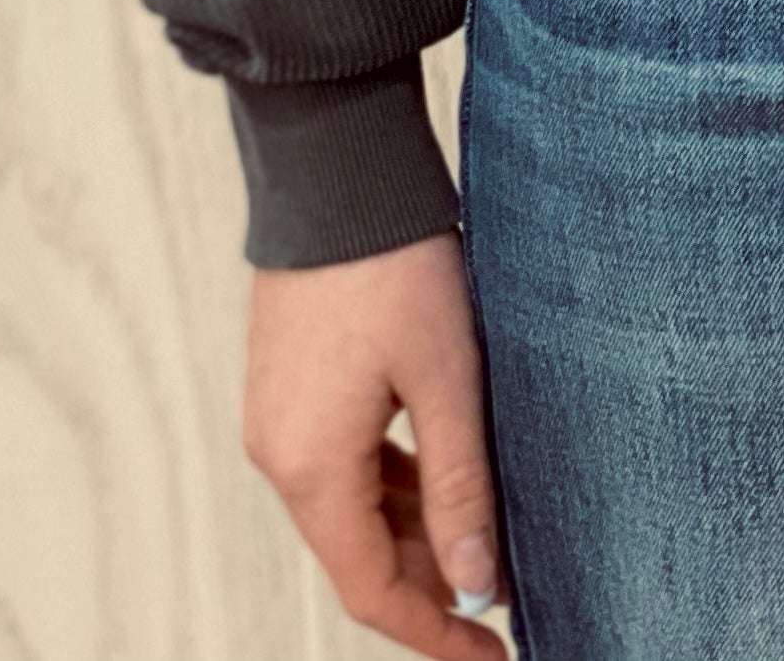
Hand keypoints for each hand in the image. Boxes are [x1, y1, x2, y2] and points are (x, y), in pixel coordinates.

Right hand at [244, 232, 503, 656]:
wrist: (334, 172)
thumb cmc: (394, 266)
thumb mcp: (447, 377)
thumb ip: (461, 485)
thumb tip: (477, 585)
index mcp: (311, 468)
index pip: (372, 591)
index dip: (435, 632)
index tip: (494, 652)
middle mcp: (280, 456)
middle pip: (360, 554)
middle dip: (432, 585)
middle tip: (504, 600)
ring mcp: (278, 420)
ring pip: (353, 509)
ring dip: (416, 533)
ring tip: (488, 541)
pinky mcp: (290, 386)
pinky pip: (343, 465)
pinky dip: (394, 486)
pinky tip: (445, 479)